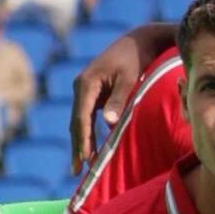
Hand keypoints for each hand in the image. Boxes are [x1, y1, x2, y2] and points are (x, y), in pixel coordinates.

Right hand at [67, 23, 166, 168]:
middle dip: (78, 146)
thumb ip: (119, 100)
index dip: (83, 139)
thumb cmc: (136, 60)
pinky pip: (87, 118)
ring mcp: (85, 91)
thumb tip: (108, 123)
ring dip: (81, 143)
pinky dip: (88, 134)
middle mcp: (81, 87)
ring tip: (82, 166)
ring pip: (80, 121)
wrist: (137, 42)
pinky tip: (91, 150)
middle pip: (76, 122)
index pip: (81, 117)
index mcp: (86, 83)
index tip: (85, 158)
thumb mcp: (129, 79)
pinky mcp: (93, 94)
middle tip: (77, 171)